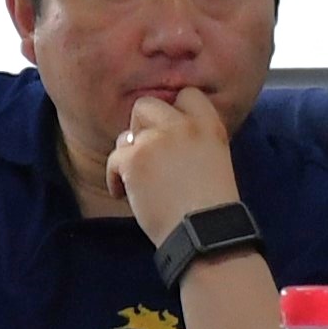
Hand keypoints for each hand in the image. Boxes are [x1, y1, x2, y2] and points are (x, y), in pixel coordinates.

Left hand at [104, 89, 241, 246]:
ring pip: (125, 136)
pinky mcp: (135, 158)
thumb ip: (191, 141)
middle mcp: (184, 125)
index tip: (169, 133)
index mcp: (210, 125)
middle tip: (146, 154)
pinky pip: (114, 159)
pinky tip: (124, 195)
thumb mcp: (213, 161)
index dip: (174, 111)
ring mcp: (158, 139)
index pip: (187, 95)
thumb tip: (157, 135)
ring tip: (138, 183)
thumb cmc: (209, 209)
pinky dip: (115, 178)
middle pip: (147, 105)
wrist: (203, 233)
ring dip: (128, 157)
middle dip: (140, 127)